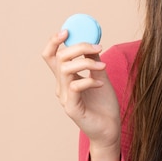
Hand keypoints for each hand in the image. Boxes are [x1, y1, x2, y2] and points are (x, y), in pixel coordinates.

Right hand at [42, 30, 120, 160]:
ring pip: (65, 70)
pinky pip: (75, 87)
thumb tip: (92, 42)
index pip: (51, 56)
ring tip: (103, 67)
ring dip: (86, 63)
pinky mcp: (72, 108)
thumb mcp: (100, 76)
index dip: (54, 42)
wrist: (110, 129)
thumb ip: (94, 61)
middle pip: (60, 58)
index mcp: (66, 78)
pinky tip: (101, 84)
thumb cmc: (104, 105)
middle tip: (97, 47)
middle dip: (78, 47)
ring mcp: (65, 98)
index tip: (67, 31)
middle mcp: (62, 87)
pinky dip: (89, 80)